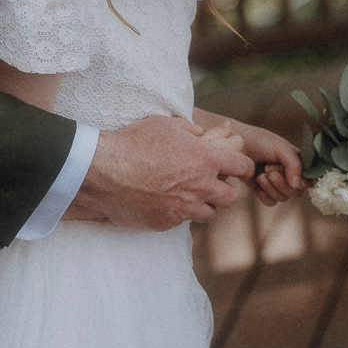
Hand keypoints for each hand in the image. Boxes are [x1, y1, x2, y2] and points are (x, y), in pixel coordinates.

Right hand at [70, 112, 258, 230]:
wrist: (103, 170)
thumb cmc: (133, 141)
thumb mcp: (165, 125)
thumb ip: (190, 131)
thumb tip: (202, 135)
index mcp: (205, 159)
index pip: (243, 165)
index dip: (243, 165)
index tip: (238, 166)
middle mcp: (200, 186)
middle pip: (231, 198)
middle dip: (223, 190)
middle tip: (210, 184)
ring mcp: (184, 208)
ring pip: (209, 214)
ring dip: (203, 205)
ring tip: (188, 196)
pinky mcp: (166, 223)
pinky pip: (181, 222)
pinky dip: (177, 213)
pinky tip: (163, 203)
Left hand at [220, 118, 306, 205]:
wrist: (236, 145)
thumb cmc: (260, 141)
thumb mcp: (281, 148)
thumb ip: (294, 164)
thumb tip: (297, 185)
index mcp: (298, 163)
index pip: (309, 181)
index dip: (302, 182)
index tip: (289, 176)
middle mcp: (289, 175)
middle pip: (296, 192)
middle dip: (283, 185)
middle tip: (270, 173)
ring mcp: (276, 184)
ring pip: (283, 198)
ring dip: (272, 188)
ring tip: (261, 175)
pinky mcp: (263, 190)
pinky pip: (271, 202)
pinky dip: (265, 195)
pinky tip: (257, 181)